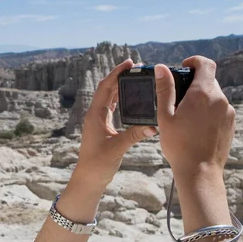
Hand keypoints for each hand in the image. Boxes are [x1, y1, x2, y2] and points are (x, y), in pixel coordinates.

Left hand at [76, 59, 156, 187]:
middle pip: (107, 88)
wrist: (89, 178)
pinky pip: (112, 107)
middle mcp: (95, 114)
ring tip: (134, 77)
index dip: (116, 73)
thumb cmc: (98, 163)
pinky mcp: (103, 126)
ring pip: (109, 97)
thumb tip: (153, 126)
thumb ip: (134, 135)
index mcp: (95, 115)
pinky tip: (130, 96)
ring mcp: (99, 120)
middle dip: (120, 76)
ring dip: (120, 86)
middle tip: (136, 67)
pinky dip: (120, 98)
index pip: (105, 87)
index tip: (129, 63)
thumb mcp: (117, 148)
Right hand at [154, 56, 234, 176]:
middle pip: (210, 80)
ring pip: (215, 96)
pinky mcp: (231, 124)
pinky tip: (197, 127)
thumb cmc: (179, 145)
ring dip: (202, 99)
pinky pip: (220, 110)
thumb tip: (161, 68)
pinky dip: (210, 111)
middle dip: (195, 83)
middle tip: (180, 98)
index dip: (195, 61)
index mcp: (203, 94)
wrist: (200, 172)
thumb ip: (164, 89)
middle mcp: (220, 100)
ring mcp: (228, 112)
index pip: (206, 64)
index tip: (184, 67)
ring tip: (187, 117)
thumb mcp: (165, 116)